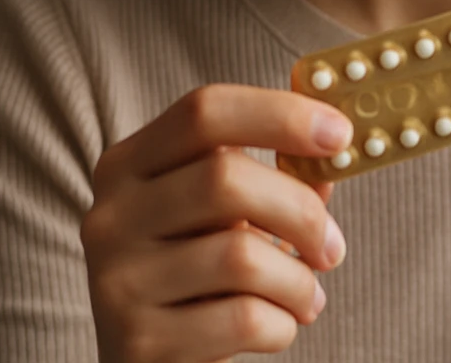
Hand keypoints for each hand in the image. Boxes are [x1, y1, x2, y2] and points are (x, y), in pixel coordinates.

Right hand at [81, 84, 354, 361]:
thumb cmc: (199, 278)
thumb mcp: (225, 217)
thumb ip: (274, 178)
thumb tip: (334, 142)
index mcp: (129, 165)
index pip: (204, 111)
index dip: (280, 114)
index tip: (340, 133)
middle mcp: (110, 215)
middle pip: (225, 178)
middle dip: (301, 211)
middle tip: (333, 245)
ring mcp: (117, 280)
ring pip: (240, 255)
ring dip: (298, 280)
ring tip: (306, 297)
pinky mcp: (139, 341)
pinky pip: (242, 319)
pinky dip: (282, 324)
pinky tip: (277, 326)